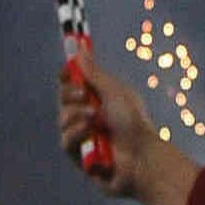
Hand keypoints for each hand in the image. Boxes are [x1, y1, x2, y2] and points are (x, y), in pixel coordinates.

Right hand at [59, 52, 198, 204]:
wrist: (141, 156)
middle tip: (83, 94)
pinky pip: (65, 142)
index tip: (66, 71)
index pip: (75, 83)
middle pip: (64, 99)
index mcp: (99, 98)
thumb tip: (80, 47)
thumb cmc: (133, 122)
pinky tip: (89, 133)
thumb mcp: (113, 92)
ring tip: (93, 118)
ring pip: (62, 120)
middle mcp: (89, 116)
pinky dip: (75, 134)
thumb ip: (93, 72)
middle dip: (70, 94)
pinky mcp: (80, 157)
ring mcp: (84, 137)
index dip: (68, 76)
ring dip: (75, 115)